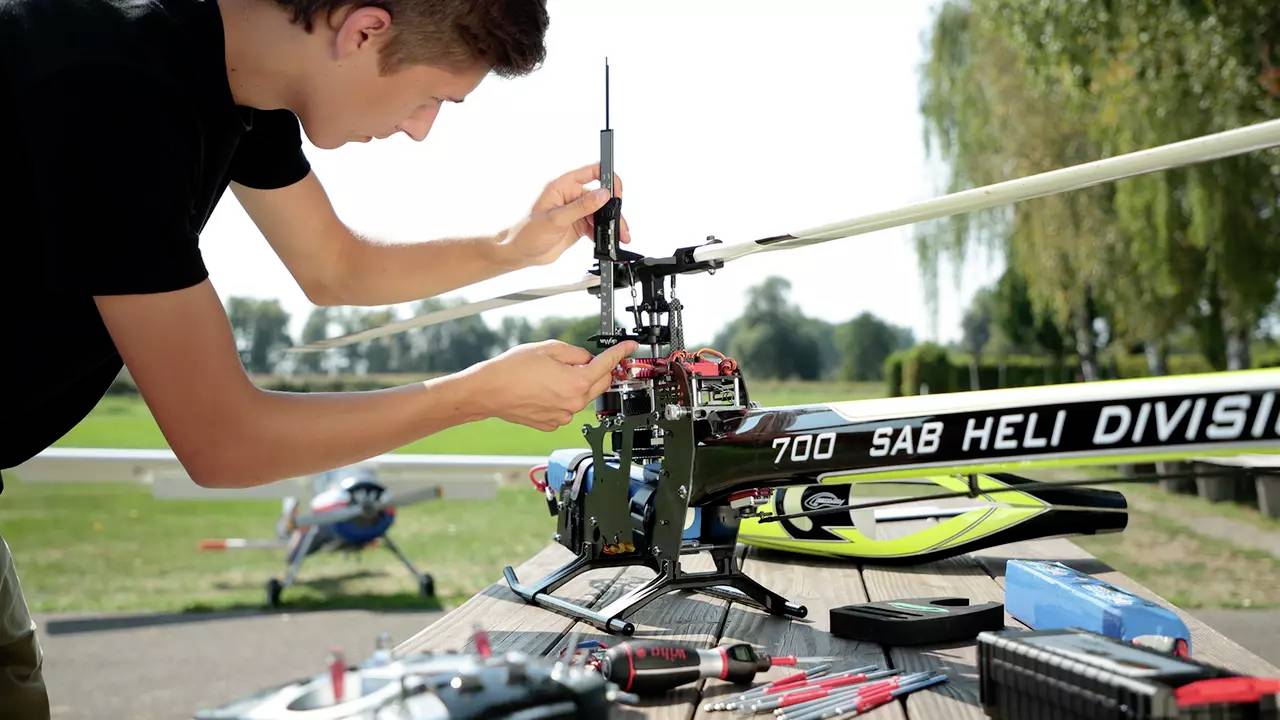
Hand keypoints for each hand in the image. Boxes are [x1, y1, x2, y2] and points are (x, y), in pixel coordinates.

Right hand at [466, 340, 637, 430]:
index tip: (630, 348)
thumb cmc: (513, 369)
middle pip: (600, 384)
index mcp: (577, 383)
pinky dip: (563, 398)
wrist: (489, 391)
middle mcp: (574, 404)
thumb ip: (575, 353)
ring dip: (577, 385)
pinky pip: (567, 408)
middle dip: (598, 370)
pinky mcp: (552, 424)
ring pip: (582, 397)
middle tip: (583, 360)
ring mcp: (563, 417)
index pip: (608, 365)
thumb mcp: (548, 348)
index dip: (621, 353)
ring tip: (551, 375)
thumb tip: (587, 359)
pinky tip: (544, 390)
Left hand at [497, 163, 632, 267]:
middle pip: (601, 197)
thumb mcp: (555, 218)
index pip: (592, 172)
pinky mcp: (578, 225)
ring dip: (611, 224)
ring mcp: (575, 211)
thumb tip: (602, 195)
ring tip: (618, 236)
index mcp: (563, 186)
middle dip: (613, 210)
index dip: (608, 179)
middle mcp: (571, 196)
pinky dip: (603, 233)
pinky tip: (605, 240)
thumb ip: (581, 206)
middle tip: (620, 225)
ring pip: (601, 213)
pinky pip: (596, 226)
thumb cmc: (527, 231)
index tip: (616, 193)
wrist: (520, 252)